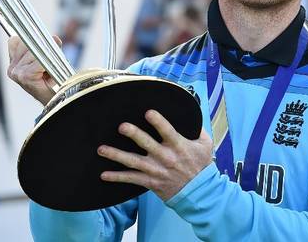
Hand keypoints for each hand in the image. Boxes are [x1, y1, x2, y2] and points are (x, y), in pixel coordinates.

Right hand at [7, 35, 59, 104]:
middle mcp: (12, 67)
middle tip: (49, 61)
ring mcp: (16, 72)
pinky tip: (48, 72)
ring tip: (48, 68)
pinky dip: (47, 64)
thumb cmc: (50, 80)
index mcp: (13, 61)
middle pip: (26, 44)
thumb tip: (54, 38)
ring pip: (34, 52)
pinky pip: (39, 61)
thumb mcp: (48, 59)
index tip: (43, 45)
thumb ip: (50, 46)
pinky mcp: (25, 76)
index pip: (16, 41)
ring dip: (45, 57)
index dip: (32, 41)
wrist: (54, 99)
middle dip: (41, 48)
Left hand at [98, 109, 212, 200]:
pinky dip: (117, 177)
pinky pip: (131, 179)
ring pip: (133, 162)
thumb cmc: (202, 166)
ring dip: (117, 155)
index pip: (167, 131)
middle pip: (147, 144)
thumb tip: (192, 112)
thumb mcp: (205, 145)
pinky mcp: (150, 182)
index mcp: (179, 146)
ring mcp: (156, 170)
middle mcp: (165, 157)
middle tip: (122, 126)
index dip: (158, 122)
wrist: (200, 194)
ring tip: (102, 149)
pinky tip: (104, 174)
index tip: (148, 112)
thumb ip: (198, 128)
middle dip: (134, 134)